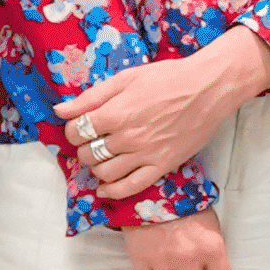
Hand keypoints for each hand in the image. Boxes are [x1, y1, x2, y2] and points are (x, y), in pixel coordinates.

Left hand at [58, 26, 269, 201]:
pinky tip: (105, 189)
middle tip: (93, 141)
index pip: (77, 131)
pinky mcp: (162, 166)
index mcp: (116, 112)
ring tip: (102, 158)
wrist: (209, 88)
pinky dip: (113, 192)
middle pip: (89, 153)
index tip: (80, 127)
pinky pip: (131, 187)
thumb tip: (60, 110)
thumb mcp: (126, 79)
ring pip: (105, 172)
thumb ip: (91, 97)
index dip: (73, 130)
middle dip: (84, 148)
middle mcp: (127, 137)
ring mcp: (145, 154)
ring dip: (96, 167)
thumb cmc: (169, 77)